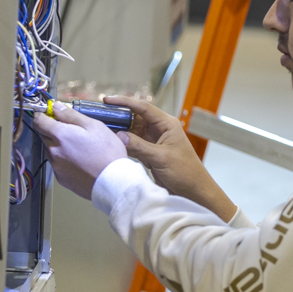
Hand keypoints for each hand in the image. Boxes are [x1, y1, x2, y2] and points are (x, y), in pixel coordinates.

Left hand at [30, 102, 127, 200]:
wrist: (112, 181)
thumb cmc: (107, 151)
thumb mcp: (93, 125)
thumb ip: (71, 115)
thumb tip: (56, 107)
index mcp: (60, 135)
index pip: (39, 121)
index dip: (42, 115)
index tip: (49, 113)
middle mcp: (53, 151)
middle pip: (43, 136)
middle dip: (53, 130)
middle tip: (71, 130)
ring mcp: (56, 166)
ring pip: (50, 150)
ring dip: (58, 146)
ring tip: (78, 147)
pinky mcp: (61, 178)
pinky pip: (57, 164)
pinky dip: (64, 160)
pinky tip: (79, 160)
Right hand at [104, 96, 237, 222]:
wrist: (193, 191)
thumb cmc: (184, 172)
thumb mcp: (160, 157)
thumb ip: (139, 146)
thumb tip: (119, 136)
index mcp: (166, 124)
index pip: (143, 107)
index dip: (124, 102)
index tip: (107, 100)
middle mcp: (160, 129)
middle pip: (135, 117)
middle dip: (118, 116)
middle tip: (100, 115)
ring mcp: (154, 141)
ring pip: (133, 131)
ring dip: (119, 130)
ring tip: (101, 128)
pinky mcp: (150, 152)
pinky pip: (133, 144)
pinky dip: (123, 144)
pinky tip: (111, 143)